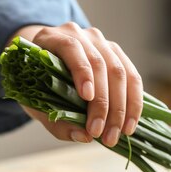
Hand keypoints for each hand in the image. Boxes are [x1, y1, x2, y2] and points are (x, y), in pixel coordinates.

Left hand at [7, 23, 142, 146]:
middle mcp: (79, 35)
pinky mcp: (117, 55)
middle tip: (101, 135)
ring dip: (120, 108)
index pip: (71, 48)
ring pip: (119, 72)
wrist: (44, 66)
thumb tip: (84, 136)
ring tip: (115, 135)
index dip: (82, 72)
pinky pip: (132, 78)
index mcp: (51, 38)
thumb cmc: (37, 85)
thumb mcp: (37, 105)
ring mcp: (101, 43)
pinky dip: (133, 104)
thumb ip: (56, 122)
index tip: (87, 98)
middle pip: (99, 64)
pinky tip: (129, 125)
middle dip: (103, 104)